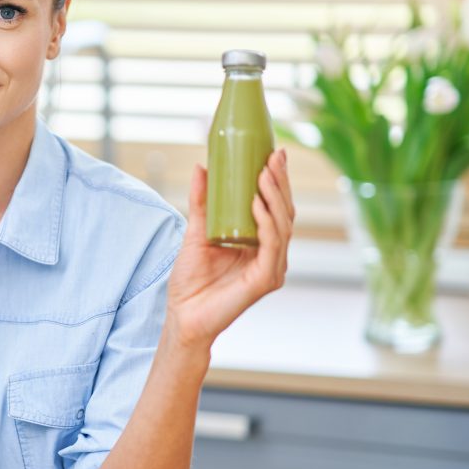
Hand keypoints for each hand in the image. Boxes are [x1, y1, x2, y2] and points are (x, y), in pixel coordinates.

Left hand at [166, 149, 294, 348]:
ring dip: (274, 198)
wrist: (183, 316)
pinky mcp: (265, 280)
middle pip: (285, 213)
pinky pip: (271, 246)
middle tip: (272, 157)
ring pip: (282, 226)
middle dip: (280, 183)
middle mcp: (271, 255)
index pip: (275, 207)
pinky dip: (266, 223)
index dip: (277, 181)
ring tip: (262, 174)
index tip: (273, 153)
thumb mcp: (195, 232)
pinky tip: (257, 204)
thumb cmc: (190, 280)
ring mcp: (271, 268)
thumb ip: (201, 202)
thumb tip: (202, 166)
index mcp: (259, 243)